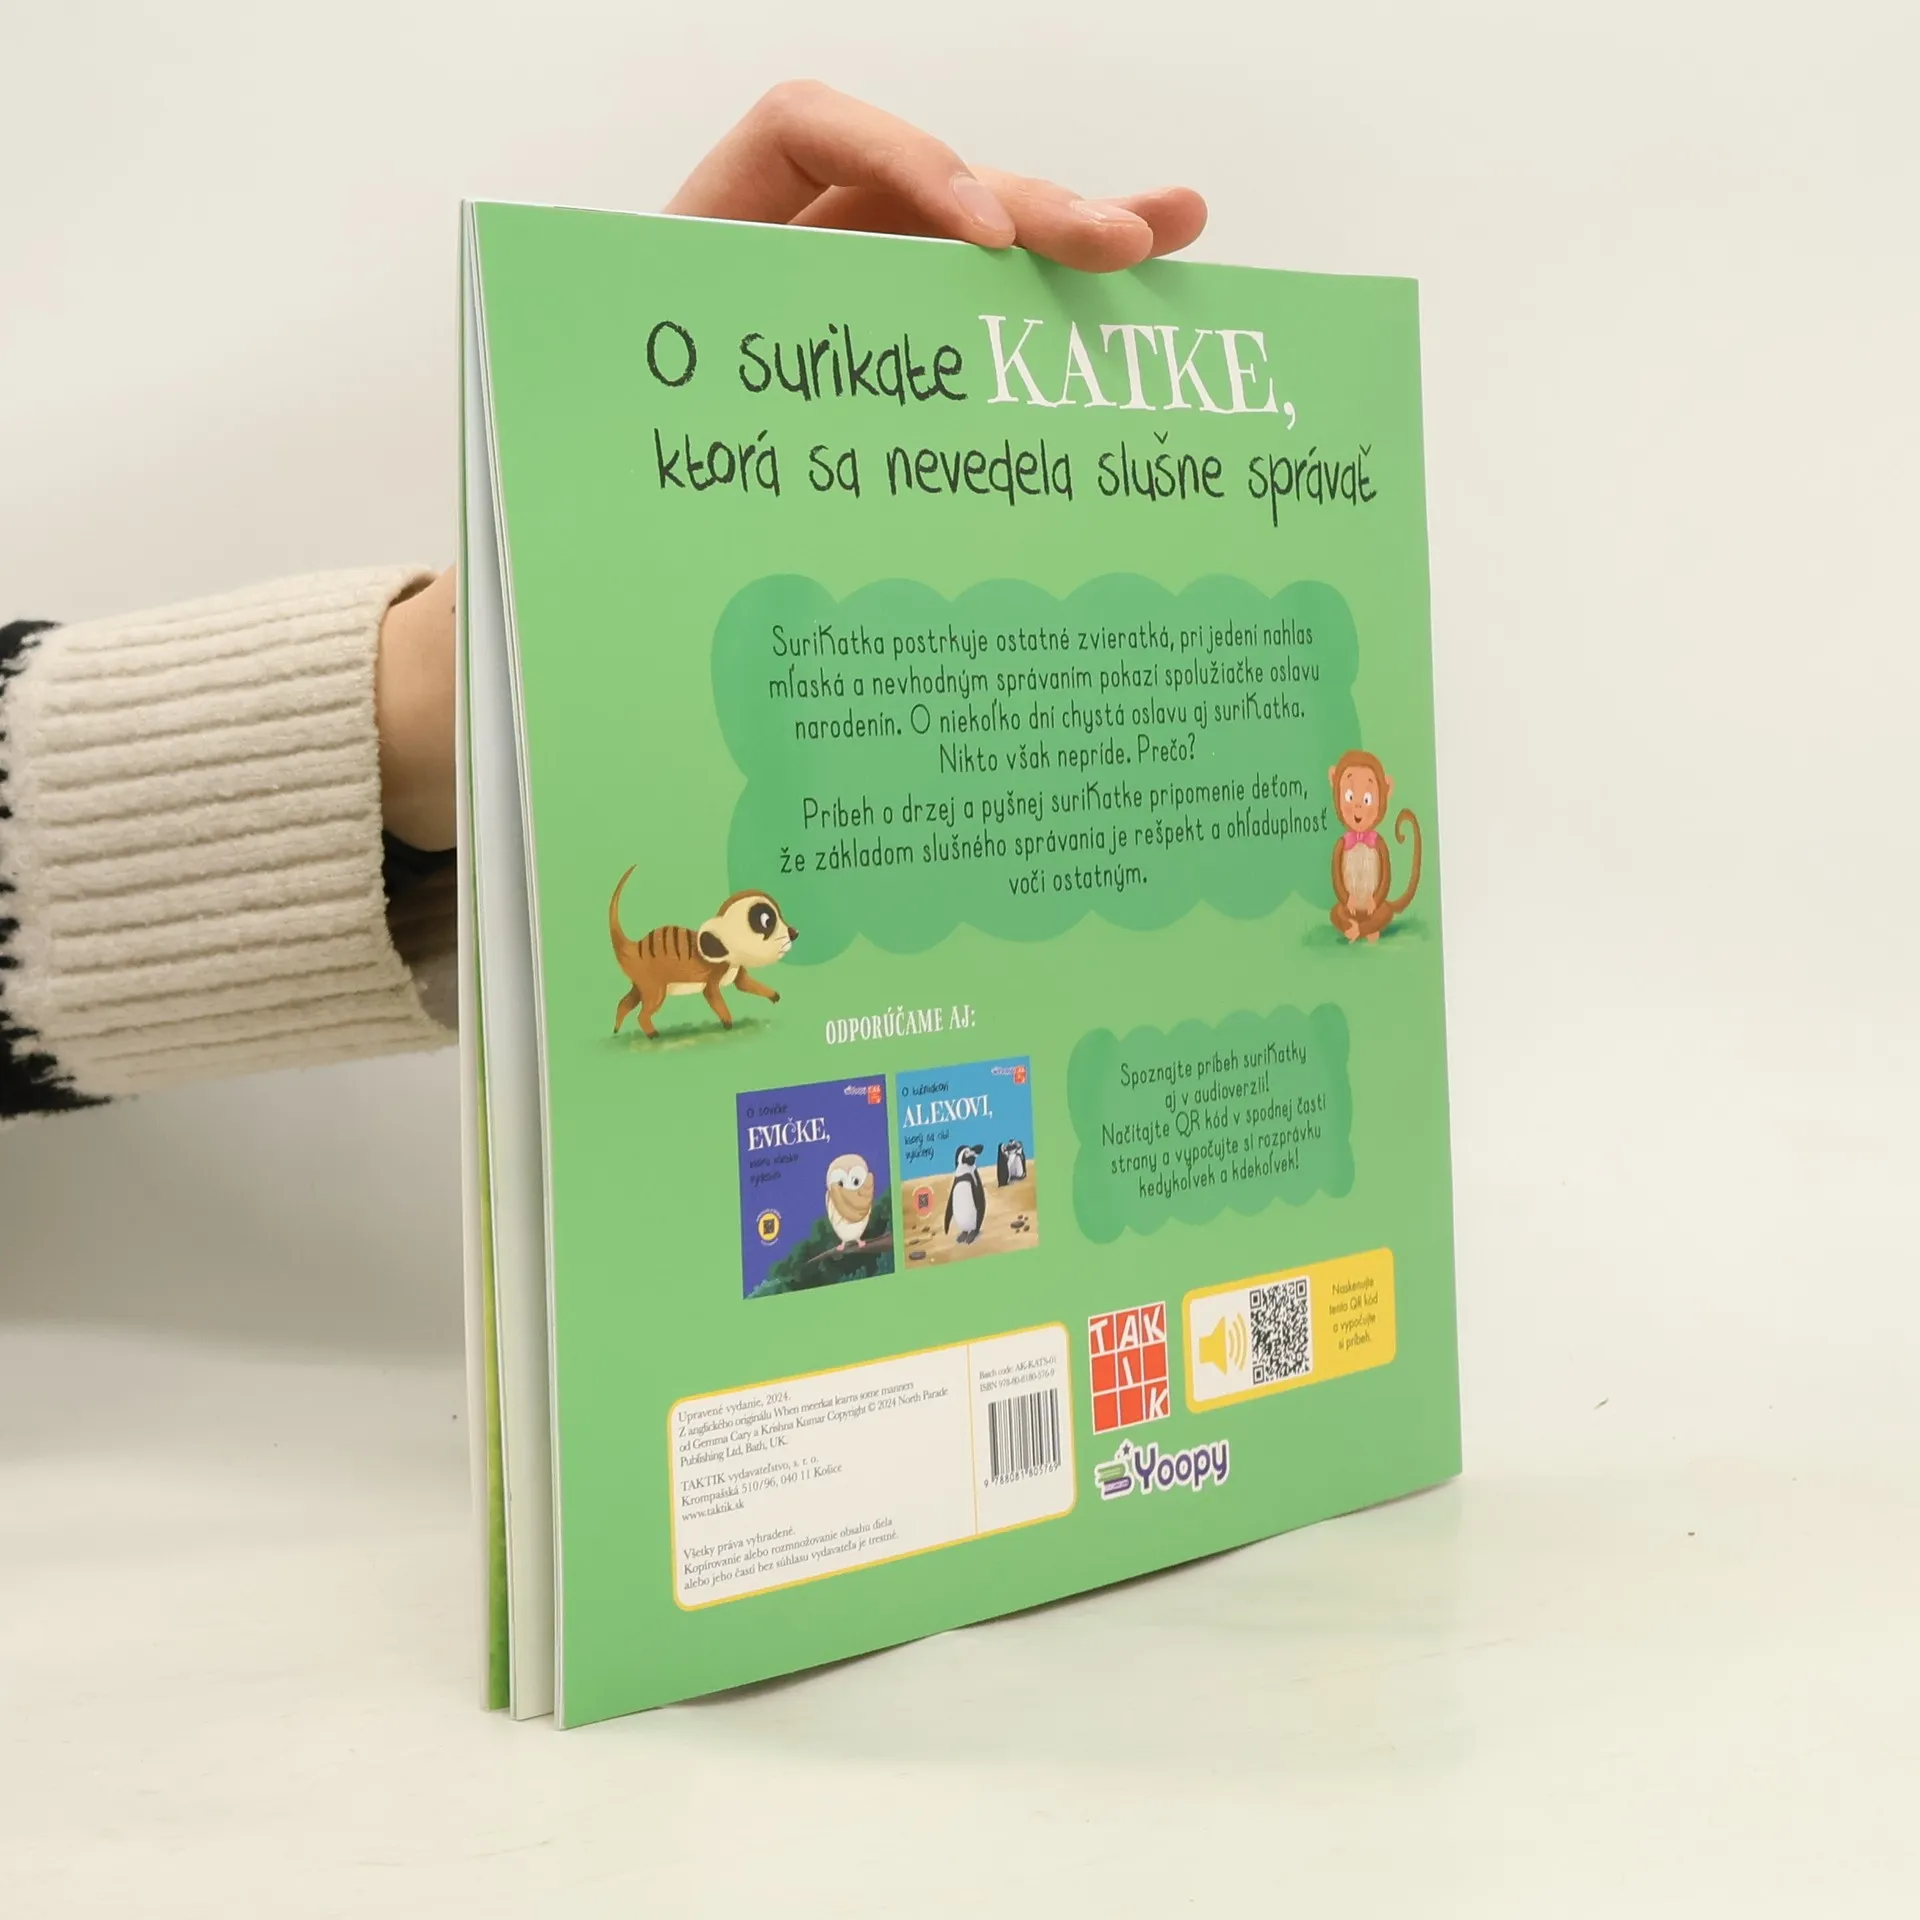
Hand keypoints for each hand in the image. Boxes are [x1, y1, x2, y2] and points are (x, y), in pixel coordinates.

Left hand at [380, 86, 1207, 849]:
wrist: (576, 597)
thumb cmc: (571, 538)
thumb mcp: (588, 482)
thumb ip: (630, 452)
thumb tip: (685, 454)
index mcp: (703, 258)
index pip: (801, 136)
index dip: (897, 158)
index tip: (975, 239)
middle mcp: (788, 270)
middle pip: (923, 192)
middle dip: (1029, 206)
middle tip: (1118, 242)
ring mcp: (854, 324)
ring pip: (976, 256)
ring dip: (1078, 236)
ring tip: (1173, 228)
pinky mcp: (902, 380)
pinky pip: (984, 328)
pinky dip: (1060, 308)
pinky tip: (1153, 279)